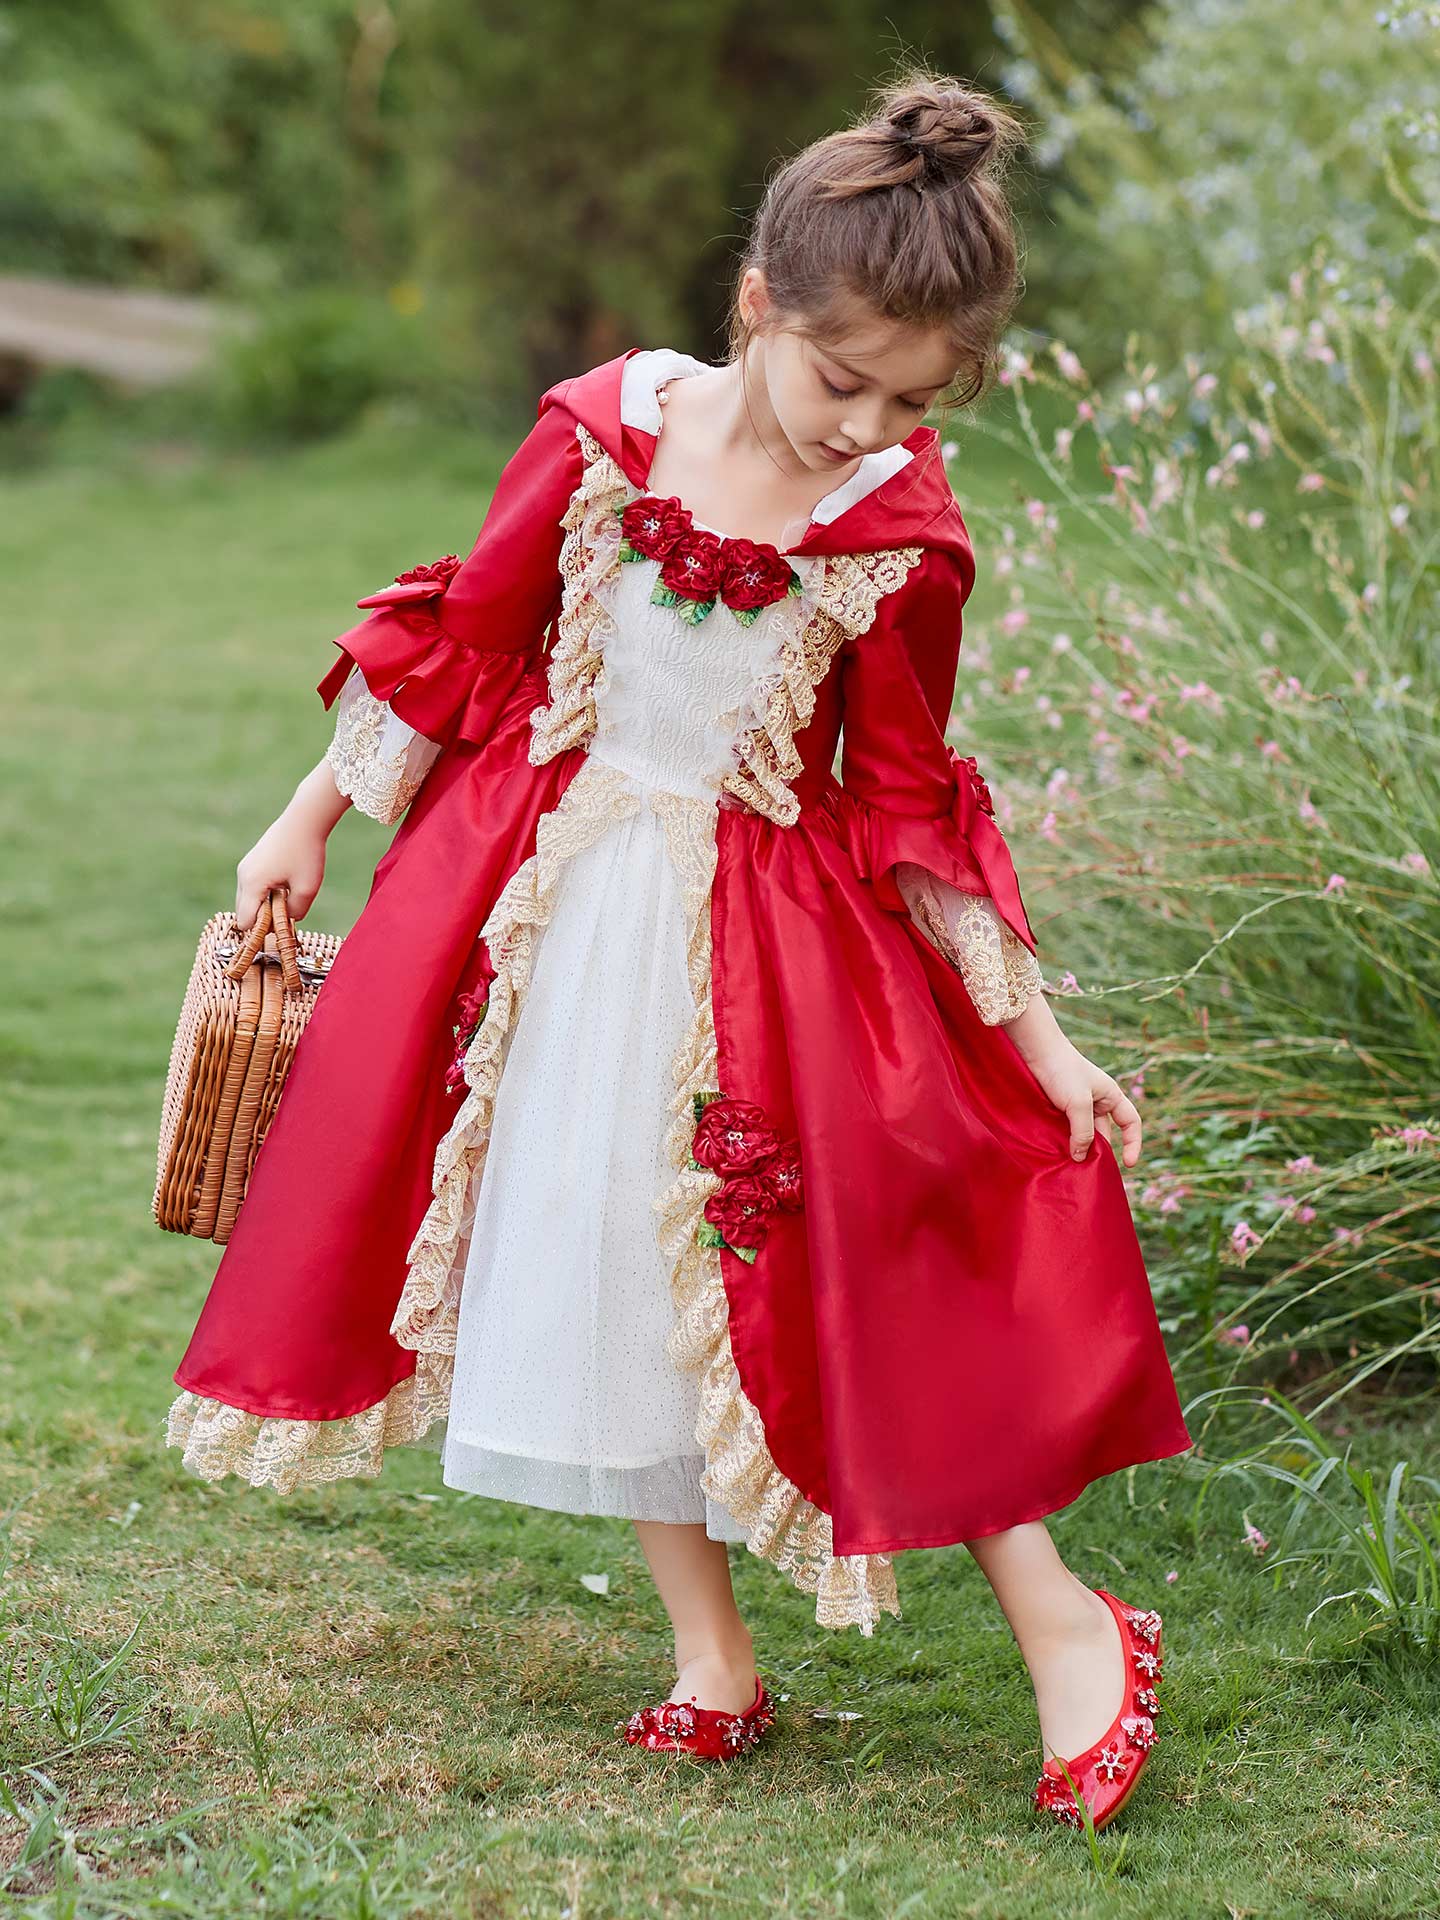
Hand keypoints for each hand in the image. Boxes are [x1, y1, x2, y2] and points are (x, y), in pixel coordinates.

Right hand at [236, 813, 326, 932]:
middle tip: (288, 909)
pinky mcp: (252, 862)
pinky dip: (265, 893)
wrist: (305, 819)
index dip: (262, 930)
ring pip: (248, 900)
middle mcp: (243, 876)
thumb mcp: (307, 888)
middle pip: (244, 912)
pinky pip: (253, 888)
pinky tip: (285, 884)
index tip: (282, 924)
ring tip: (288, 893)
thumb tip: (287, 920)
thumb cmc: (307, 852)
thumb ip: (296, 912)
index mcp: (251, 884)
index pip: (245, 922)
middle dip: (263, 918)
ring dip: (266, 904)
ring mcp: (245, 868)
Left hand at [1001, 997, 1142, 1166]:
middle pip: (1104, 1133)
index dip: (1133, 1143)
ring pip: (1082, 1133)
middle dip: (1098, 1151)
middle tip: (1089, 1171)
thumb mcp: (1078, 1103)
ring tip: (1071, 1167)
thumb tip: (1080, 1158)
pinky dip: (1064, 1142)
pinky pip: (1066, 1130)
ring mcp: (1077, 1105)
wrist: (1036, 1051)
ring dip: (1078, 1148)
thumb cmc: (1063, 1071)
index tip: (1128, 1164)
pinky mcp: (1059, 1108)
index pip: (1131, 1123)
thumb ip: (1082, 1132)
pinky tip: (1057, 1154)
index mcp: (1111, 1096)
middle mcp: (1097, 1102)